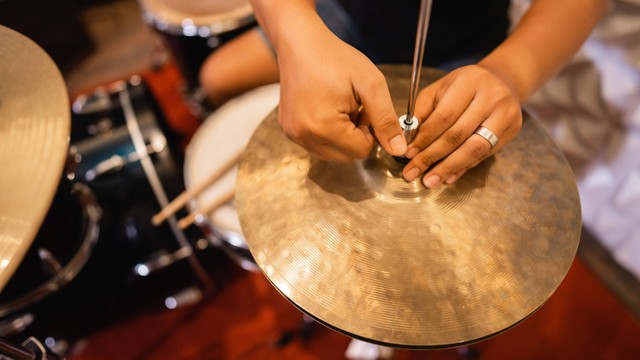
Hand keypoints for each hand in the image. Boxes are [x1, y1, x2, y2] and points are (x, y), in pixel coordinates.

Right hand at [276, 26, 406, 161]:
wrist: (301, 43)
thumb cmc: (335, 59)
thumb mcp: (370, 85)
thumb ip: (386, 120)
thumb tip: (399, 150)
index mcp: (323, 127)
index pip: (361, 152)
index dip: (369, 131)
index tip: (363, 108)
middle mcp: (303, 136)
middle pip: (346, 156)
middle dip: (355, 136)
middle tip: (352, 106)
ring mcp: (293, 134)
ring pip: (332, 154)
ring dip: (341, 137)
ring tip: (339, 107)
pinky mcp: (288, 130)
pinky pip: (316, 145)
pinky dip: (327, 134)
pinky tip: (325, 109)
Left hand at [401, 64, 522, 187]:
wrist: (502, 80)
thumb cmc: (464, 86)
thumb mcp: (439, 89)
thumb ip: (423, 112)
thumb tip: (408, 141)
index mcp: (469, 82)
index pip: (444, 116)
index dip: (424, 138)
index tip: (408, 154)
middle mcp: (491, 97)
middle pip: (458, 134)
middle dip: (432, 156)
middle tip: (413, 171)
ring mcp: (505, 114)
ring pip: (474, 148)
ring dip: (449, 168)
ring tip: (430, 181)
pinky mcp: (512, 129)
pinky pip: (484, 154)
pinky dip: (464, 167)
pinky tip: (448, 176)